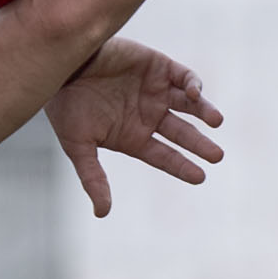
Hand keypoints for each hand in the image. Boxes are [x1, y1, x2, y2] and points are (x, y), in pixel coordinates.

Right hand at [46, 36, 226, 217]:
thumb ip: (93, 177)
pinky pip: (184, 77)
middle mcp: (148, 115)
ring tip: (217, 121)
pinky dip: (194, 85)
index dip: (183, 166)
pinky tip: (196, 95)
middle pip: (183, 133)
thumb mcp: (78, 146)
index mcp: (134, 137)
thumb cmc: (65, 106)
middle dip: (200, 144)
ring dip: (205, 112)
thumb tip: (101, 213)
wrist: (60, 65)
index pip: (165, 156)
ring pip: (190, 106)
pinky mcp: (158, 66)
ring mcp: (155, 91)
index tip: (200, 177)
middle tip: (217, 156)